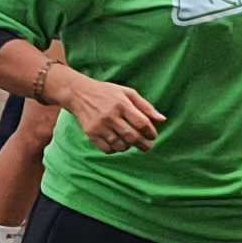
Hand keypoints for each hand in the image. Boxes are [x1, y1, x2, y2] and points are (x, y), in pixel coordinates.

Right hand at [51, 70, 165, 150]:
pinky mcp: (91, 133)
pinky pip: (107, 149)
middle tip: (147, 147)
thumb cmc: (107, 92)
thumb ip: (145, 106)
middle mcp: (111, 115)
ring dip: (129, 147)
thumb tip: (162, 120)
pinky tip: (117, 143)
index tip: (153, 136)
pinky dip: (115, 149)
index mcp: (122, 103)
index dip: (151, 132)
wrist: (79, 93)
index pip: (142, 123)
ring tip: (131, 143)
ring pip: (120, 145)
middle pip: (132, 137)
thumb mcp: (127, 93)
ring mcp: (100, 125)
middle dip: (144, 145)